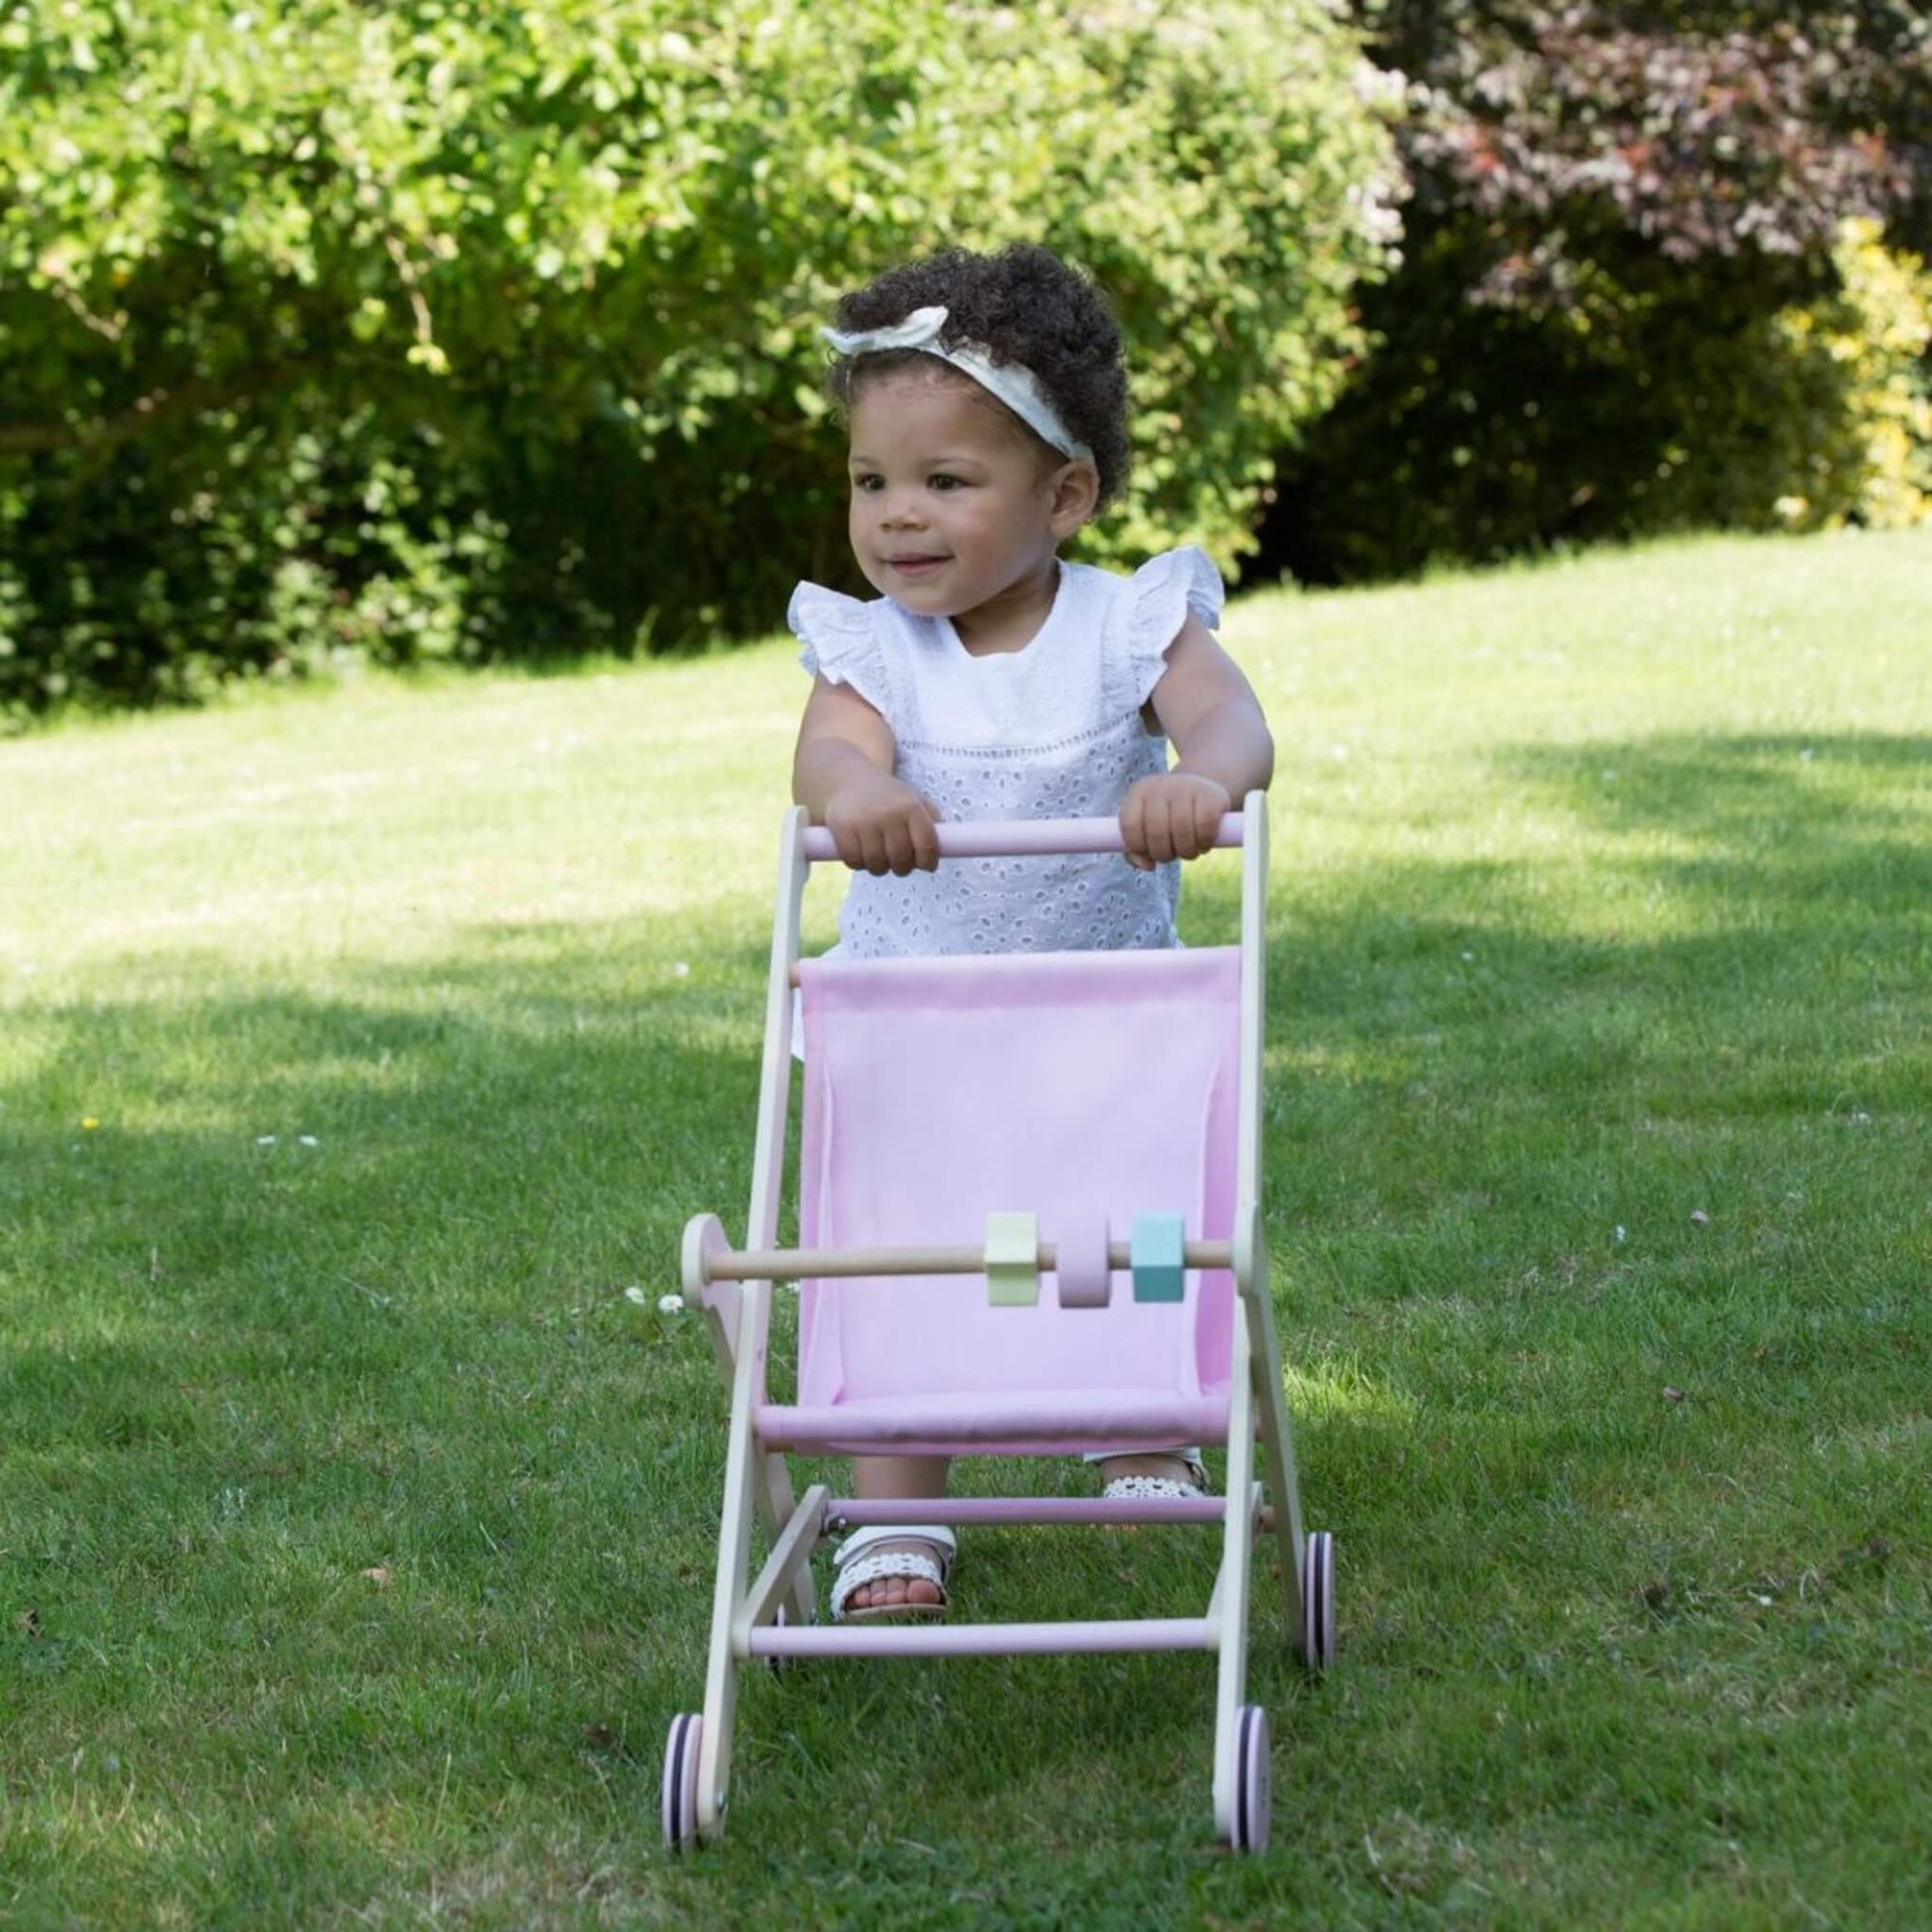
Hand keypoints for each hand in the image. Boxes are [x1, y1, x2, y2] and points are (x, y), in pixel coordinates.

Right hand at [822, 769, 941, 875]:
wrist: (849, 778)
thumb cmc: (888, 797)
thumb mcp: (914, 801)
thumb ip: (932, 822)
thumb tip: (946, 848)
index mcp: (911, 807)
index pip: (927, 846)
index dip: (928, 862)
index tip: (925, 865)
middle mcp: (890, 813)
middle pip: (901, 861)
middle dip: (901, 868)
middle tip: (898, 862)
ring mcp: (865, 821)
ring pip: (877, 865)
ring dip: (878, 867)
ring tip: (878, 857)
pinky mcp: (842, 827)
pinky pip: (854, 861)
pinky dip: (857, 863)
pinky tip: (859, 854)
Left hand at [1119, 773, 1230, 870]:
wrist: (1204, 790)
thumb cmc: (1169, 816)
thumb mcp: (1147, 827)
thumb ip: (1136, 850)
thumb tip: (1148, 865)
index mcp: (1140, 792)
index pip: (1130, 824)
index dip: (1138, 846)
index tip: (1149, 854)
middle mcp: (1161, 786)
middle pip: (1156, 831)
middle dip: (1163, 853)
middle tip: (1172, 856)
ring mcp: (1187, 787)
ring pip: (1182, 830)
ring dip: (1186, 852)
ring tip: (1189, 852)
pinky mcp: (1211, 795)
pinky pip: (1205, 826)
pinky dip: (1204, 842)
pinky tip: (1204, 844)